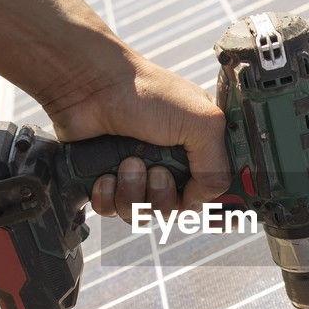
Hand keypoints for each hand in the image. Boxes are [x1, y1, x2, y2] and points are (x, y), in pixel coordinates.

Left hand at [45, 54, 229, 222]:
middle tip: (156, 171)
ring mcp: (138, 173)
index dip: (217, 212)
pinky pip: (111, 210)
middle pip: (175, 210)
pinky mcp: (107, 179)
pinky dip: (108, 196)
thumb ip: (216, 168)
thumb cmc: (146, 93)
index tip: (215, 221)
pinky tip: (105, 174)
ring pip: (142, 214)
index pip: (215, 192)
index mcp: (199, 149)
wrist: (91, 86)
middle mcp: (170, 164)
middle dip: (163, 197)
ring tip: (126, 163)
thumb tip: (200, 201)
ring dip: (133, 194)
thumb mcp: (201, 122)